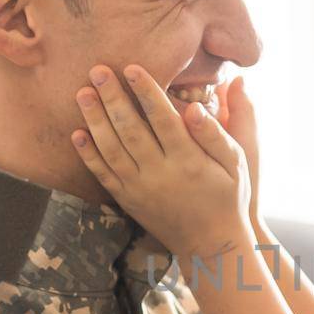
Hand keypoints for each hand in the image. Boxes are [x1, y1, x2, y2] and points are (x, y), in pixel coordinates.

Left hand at [71, 64, 254, 265]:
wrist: (210, 245)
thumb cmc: (228, 198)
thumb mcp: (236, 165)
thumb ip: (216, 134)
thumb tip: (195, 107)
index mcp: (189, 161)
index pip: (163, 119)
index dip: (146, 91)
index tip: (132, 67)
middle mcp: (161, 174)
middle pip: (130, 129)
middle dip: (112, 97)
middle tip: (97, 70)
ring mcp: (140, 189)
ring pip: (111, 149)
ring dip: (94, 120)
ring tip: (82, 93)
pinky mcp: (129, 201)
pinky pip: (104, 175)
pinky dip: (88, 154)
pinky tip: (77, 134)